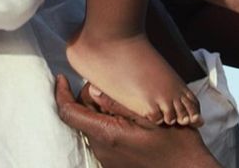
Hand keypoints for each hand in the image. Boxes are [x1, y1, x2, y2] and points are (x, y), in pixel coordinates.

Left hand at [53, 76, 219, 167]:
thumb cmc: (177, 144)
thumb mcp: (150, 116)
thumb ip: (118, 103)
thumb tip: (92, 89)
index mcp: (108, 135)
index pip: (70, 113)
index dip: (61, 94)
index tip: (60, 78)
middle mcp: (103, 150)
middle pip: (82, 117)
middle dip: (87, 98)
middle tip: (108, 85)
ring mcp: (108, 160)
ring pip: (93, 127)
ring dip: (100, 112)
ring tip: (122, 100)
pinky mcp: (116, 165)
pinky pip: (104, 139)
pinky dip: (108, 124)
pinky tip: (128, 118)